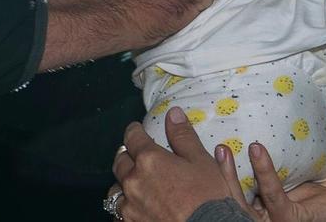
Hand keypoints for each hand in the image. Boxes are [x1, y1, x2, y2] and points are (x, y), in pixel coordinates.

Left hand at [112, 107, 239, 220]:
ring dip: (123, 183)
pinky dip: (125, 207)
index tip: (136, 130)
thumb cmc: (209, 200)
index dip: (135, 131)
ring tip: (133, 184)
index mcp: (149, 159)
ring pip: (116, 189)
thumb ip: (184, 136)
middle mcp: (134, 180)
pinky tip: (135, 207)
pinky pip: (119, 212)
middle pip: (120, 161)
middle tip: (135, 156)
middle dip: (127, 156)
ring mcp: (130, 205)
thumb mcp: (202, 162)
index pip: (132, 137)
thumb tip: (173, 114)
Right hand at [215, 141, 325, 221]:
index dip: (215, 177)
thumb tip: (240, 150)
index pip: (227, 197)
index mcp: (254, 215)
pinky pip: (272, 193)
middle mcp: (258, 221)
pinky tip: (256, 150)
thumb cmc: (311, 202)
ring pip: (244, 199)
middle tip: (214, 148)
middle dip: (216, 174)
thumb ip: (260, 180)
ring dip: (230, 172)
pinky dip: (263, 170)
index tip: (205, 154)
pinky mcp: (289, 219)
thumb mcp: (279, 187)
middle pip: (228, 200)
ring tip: (223, 148)